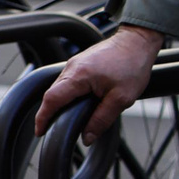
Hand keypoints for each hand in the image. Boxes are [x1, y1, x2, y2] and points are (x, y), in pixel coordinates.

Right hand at [35, 25, 165, 144]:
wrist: (138, 41)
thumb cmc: (133, 64)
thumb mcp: (122, 98)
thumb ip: (102, 119)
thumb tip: (87, 138)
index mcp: (78, 76)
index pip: (51, 99)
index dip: (43, 117)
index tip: (39, 131)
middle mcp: (72, 67)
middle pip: (52, 94)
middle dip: (49, 112)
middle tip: (51, 128)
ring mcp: (75, 63)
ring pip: (60, 87)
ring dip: (60, 102)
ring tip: (64, 118)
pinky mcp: (81, 62)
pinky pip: (68, 81)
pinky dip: (68, 93)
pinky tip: (77, 102)